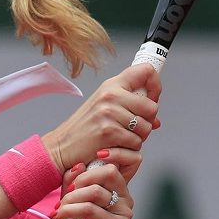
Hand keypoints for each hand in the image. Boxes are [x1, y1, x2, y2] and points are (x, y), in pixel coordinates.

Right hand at [42, 63, 160, 173]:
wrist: (62, 146)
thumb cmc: (83, 129)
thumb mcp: (103, 107)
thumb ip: (129, 107)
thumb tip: (155, 120)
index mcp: (111, 85)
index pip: (146, 71)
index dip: (156, 86)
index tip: (152, 98)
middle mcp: (110, 95)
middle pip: (152, 107)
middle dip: (147, 121)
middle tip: (133, 127)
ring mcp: (109, 113)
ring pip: (146, 127)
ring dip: (138, 137)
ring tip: (121, 137)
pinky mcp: (109, 131)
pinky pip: (136, 142)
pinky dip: (129, 148)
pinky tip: (116, 145)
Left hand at [52, 161, 133, 218]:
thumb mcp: (71, 200)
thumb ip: (74, 182)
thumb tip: (78, 164)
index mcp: (118, 190)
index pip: (114, 164)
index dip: (98, 160)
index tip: (77, 170)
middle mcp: (126, 199)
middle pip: (108, 172)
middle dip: (81, 179)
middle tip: (67, 193)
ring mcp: (124, 212)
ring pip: (96, 191)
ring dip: (72, 197)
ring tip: (60, 208)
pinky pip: (90, 209)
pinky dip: (71, 210)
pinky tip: (61, 215)